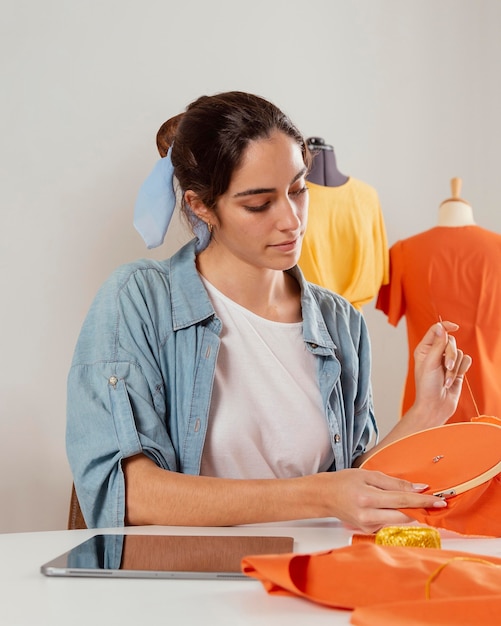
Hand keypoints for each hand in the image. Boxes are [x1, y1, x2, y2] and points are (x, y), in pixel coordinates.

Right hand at [310, 469, 446, 533]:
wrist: (324, 497)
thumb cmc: (344, 482)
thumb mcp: (368, 475)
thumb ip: (394, 483)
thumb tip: (418, 488)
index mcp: (367, 498)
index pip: (402, 501)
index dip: (423, 501)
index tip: (439, 501)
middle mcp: (368, 516)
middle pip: (404, 516)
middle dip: (421, 509)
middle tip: (435, 502)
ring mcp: (368, 526)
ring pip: (399, 521)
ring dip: (410, 512)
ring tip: (415, 502)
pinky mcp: (369, 531)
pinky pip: (389, 523)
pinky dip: (396, 515)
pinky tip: (392, 507)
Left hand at [412, 321, 471, 426]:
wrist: (435, 406)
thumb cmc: (427, 387)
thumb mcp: (430, 363)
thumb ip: (437, 345)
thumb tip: (440, 327)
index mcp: (424, 349)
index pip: (436, 330)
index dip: (445, 327)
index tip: (454, 327)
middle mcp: (435, 353)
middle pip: (450, 341)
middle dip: (450, 354)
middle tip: (446, 366)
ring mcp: (447, 361)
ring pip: (459, 352)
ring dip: (454, 367)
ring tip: (446, 379)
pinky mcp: (457, 369)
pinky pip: (466, 360)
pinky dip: (461, 370)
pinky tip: (453, 379)